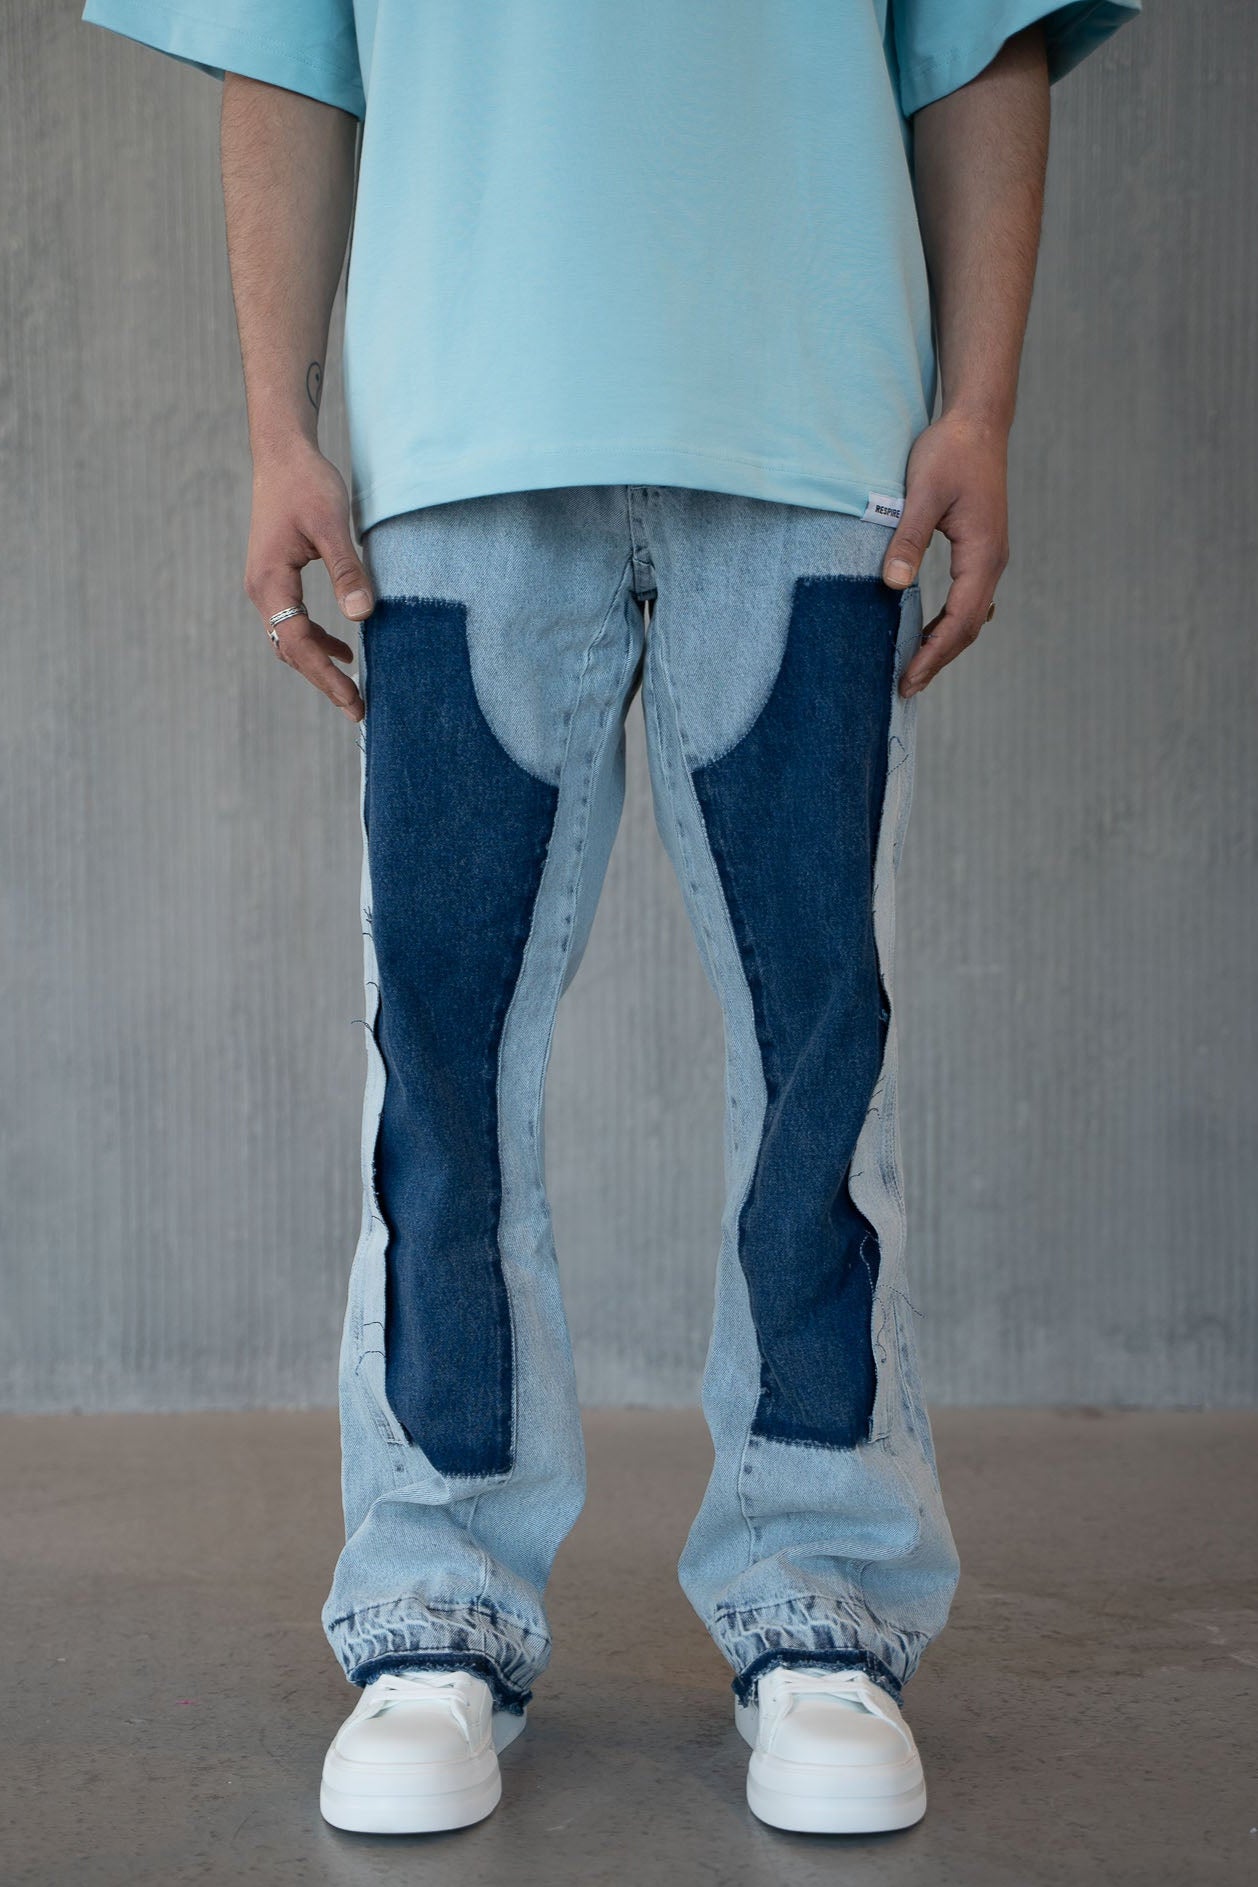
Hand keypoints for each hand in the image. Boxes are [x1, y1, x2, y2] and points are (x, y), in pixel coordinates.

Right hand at [244, 443, 372, 722]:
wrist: (282, 454)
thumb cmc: (307, 484)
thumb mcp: (332, 525)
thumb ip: (347, 571)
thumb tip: (361, 616)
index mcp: (270, 582)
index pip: (299, 643)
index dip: (327, 676)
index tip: (354, 700)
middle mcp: (262, 590)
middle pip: (291, 651)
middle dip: (324, 682)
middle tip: (358, 710)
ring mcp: (266, 586)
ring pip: (290, 640)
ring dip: (319, 665)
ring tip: (352, 690)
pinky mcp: (276, 579)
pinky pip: (293, 623)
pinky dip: (316, 642)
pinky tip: (345, 649)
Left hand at [881, 412, 1009, 698]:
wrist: (977, 422)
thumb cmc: (950, 452)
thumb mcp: (922, 493)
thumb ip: (908, 539)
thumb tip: (892, 584)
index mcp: (983, 554)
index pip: (960, 621)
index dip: (933, 655)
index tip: (907, 680)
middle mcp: (992, 562)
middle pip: (969, 627)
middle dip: (938, 659)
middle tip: (905, 688)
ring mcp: (989, 557)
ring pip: (972, 616)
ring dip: (945, 644)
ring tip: (915, 669)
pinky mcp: (981, 550)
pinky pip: (969, 599)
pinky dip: (950, 623)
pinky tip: (928, 631)